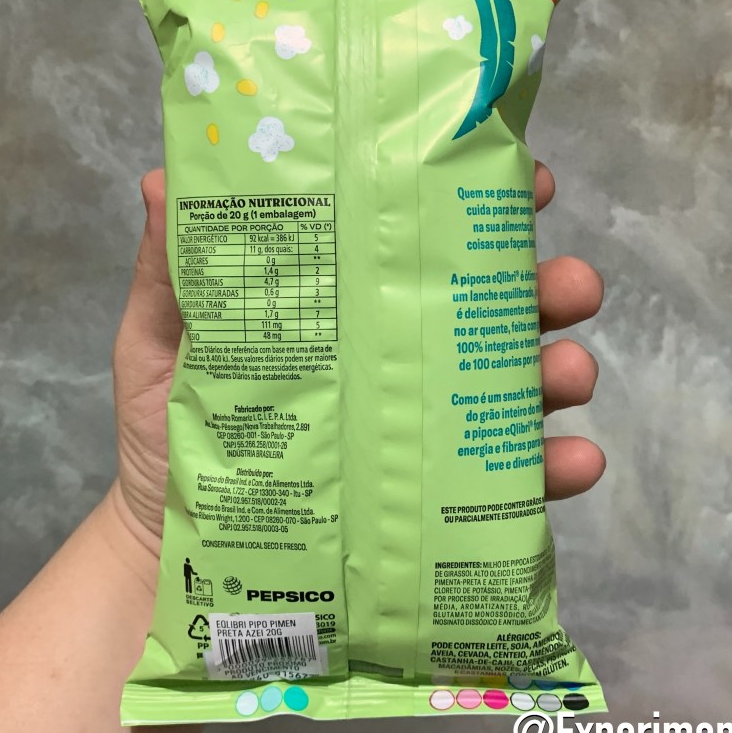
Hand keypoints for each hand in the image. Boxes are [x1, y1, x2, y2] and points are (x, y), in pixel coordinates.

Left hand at [110, 164, 604, 550]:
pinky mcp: (436, 501)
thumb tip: (163, 178)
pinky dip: (552, 467)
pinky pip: (507, 483)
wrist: (172, 554)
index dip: (472, 205)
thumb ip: (169, 276)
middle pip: (486, 308)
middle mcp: (397, 357)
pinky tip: (572, 460)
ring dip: (560, 368)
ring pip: (516, 384)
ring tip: (568, 371)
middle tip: (566, 283)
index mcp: (346, 307)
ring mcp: (422, 429)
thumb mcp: (159, 348)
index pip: (415, 243)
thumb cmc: (169, 439)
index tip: (518, 178)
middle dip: (543, 285)